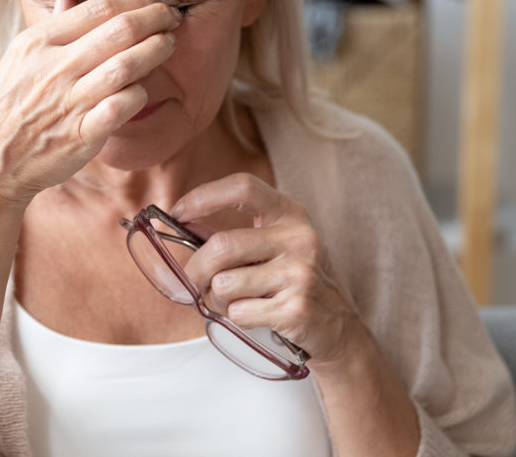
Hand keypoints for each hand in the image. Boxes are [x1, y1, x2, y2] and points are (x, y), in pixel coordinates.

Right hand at [0, 0, 180, 208]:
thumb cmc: (7, 106)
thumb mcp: (17, 58)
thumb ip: (50, 28)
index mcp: (38, 42)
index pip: (98, 8)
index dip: (135, 0)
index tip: (153, 1)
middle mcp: (54, 67)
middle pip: (119, 31)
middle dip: (154, 19)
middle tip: (172, 18)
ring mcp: (68, 102)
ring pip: (125, 66)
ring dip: (154, 51)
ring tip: (168, 45)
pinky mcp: (80, 134)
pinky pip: (122, 107)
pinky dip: (139, 94)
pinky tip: (143, 90)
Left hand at [172, 172, 365, 368]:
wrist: (338, 328)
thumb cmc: (295, 282)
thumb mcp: (272, 248)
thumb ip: (231, 235)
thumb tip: (182, 224)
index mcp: (290, 214)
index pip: (242, 187)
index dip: (204, 196)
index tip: (177, 212)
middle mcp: (299, 238)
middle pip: (221, 246)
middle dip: (196, 269)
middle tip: (194, 281)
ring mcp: (300, 273)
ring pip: (224, 284)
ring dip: (218, 299)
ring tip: (238, 300)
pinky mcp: (296, 308)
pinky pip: (238, 312)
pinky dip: (236, 318)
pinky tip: (257, 315)